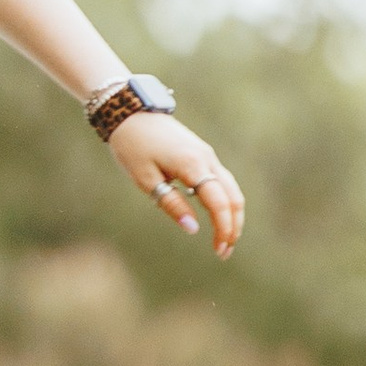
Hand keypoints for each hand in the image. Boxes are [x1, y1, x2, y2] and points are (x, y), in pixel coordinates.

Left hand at [109, 110, 243, 255]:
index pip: (219, 203)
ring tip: (225, 239)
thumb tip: (193, 229)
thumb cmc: (133, 146)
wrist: (132, 112)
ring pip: (232, 189)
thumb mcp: (146, 180)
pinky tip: (219, 217)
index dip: (223, 228)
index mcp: (193, 165)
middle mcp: (207, 159)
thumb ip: (171, 203)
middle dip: (233, 226)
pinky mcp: (203, 154)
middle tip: (224, 252)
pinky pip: (223, 181)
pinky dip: (226, 201)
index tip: (219, 251)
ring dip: (233, 215)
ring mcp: (208, 155)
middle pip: (233, 197)